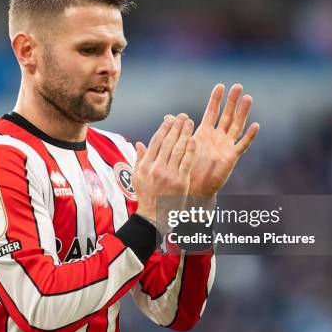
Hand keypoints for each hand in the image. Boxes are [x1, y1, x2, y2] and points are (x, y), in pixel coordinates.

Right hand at [133, 114, 196, 233]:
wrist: (154, 216)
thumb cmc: (146, 196)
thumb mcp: (137, 177)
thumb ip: (139, 159)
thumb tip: (139, 143)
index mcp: (145, 165)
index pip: (155, 142)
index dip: (164, 128)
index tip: (169, 118)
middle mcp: (156, 168)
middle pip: (168, 142)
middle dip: (176, 127)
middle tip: (182, 116)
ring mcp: (169, 175)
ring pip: (178, 149)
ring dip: (184, 133)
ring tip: (189, 122)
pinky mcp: (181, 182)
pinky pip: (187, 162)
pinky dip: (191, 150)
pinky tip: (194, 139)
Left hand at [188, 83, 258, 195]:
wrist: (193, 187)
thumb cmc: (187, 167)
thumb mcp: (182, 146)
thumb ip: (178, 131)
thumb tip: (168, 116)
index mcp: (205, 132)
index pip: (212, 112)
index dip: (216, 99)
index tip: (220, 85)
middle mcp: (217, 137)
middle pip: (227, 115)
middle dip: (231, 101)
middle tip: (238, 86)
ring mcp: (226, 146)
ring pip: (236, 126)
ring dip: (242, 112)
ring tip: (248, 98)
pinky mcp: (231, 157)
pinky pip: (242, 145)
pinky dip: (249, 136)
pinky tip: (256, 125)